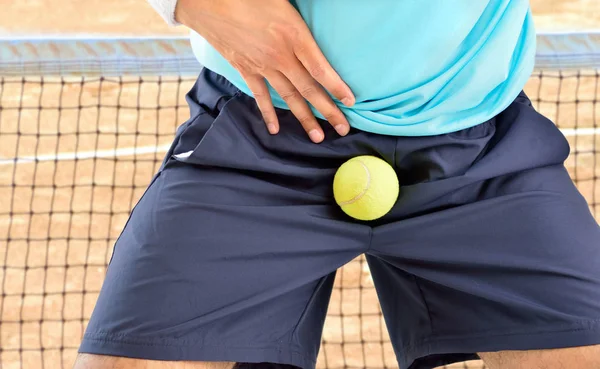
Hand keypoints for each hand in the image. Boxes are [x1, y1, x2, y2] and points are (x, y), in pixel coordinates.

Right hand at [175, 0, 354, 142]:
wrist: (208, 1)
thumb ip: (302, 18)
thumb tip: (319, 20)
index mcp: (294, 35)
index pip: (320, 68)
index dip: (336, 87)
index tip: (350, 102)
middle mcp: (280, 55)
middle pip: (309, 89)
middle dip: (328, 111)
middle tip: (343, 129)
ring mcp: (262, 65)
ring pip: (288, 97)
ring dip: (304, 118)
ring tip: (317, 137)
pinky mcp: (245, 69)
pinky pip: (260, 96)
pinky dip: (268, 113)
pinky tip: (275, 129)